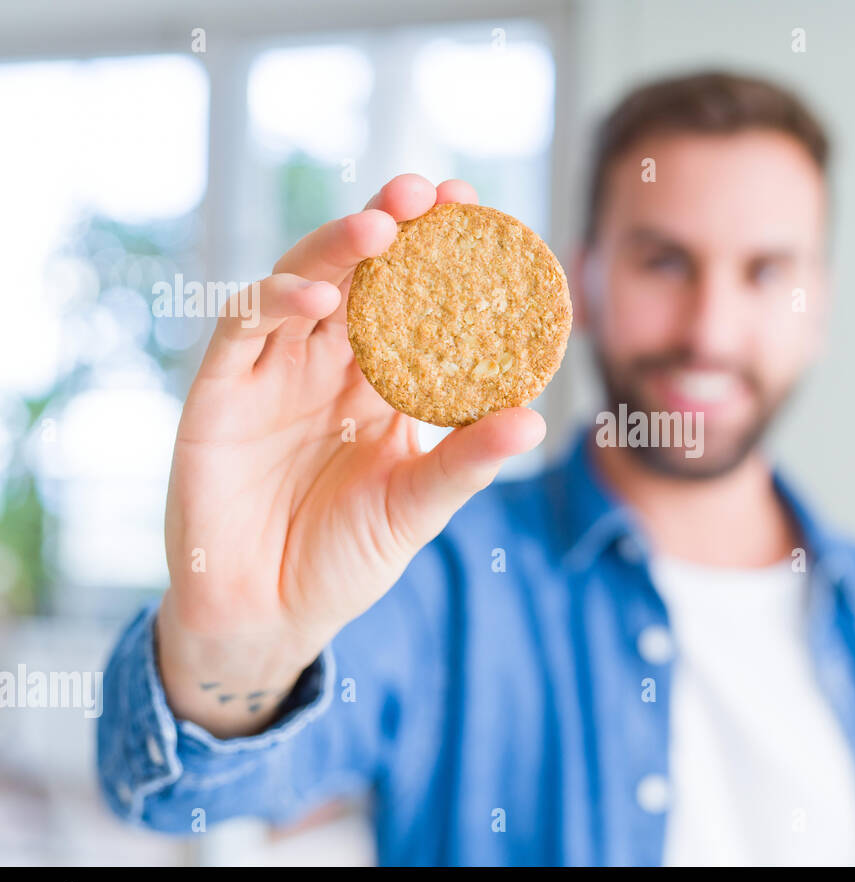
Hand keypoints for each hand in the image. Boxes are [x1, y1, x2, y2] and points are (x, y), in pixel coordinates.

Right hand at [155, 175, 544, 736]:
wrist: (269, 614)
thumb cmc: (345, 557)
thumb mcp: (416, 505)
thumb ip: (464, 462)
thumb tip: (533, 418)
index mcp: (379, 382)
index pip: (411, 300)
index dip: (440, 252)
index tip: (481, 212)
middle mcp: (326, 363)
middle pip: (358, 273)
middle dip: (392, 224)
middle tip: (432, 192)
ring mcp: (272, 370)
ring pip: (301, 282)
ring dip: (336, 246)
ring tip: (382, 224)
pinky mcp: (220, 390)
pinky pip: (245, 327)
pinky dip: (279, 300)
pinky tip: (320, 293)